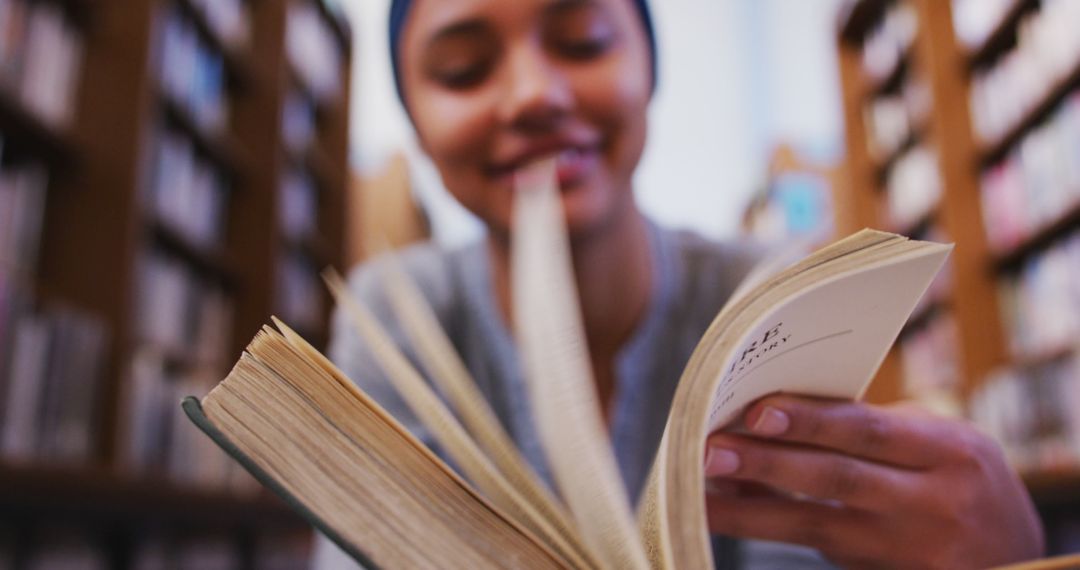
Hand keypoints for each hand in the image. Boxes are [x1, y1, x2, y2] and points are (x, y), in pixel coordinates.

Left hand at [703, 394, 1044, 568]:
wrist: (1013, 550)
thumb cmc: (959, 476)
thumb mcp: (938, 441)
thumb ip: (869, 430)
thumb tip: (771, 419)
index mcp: (948, 451)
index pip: (868, 431)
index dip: (810, 421)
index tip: (755, 412)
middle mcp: (932, 502)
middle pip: (837, 480)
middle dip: (767, 465)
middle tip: (709, 451)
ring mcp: (911, 550)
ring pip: (817, 527)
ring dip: (751, 511)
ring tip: (699, 492)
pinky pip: (820, 550)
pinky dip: (772, 528)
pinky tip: (731, 514)